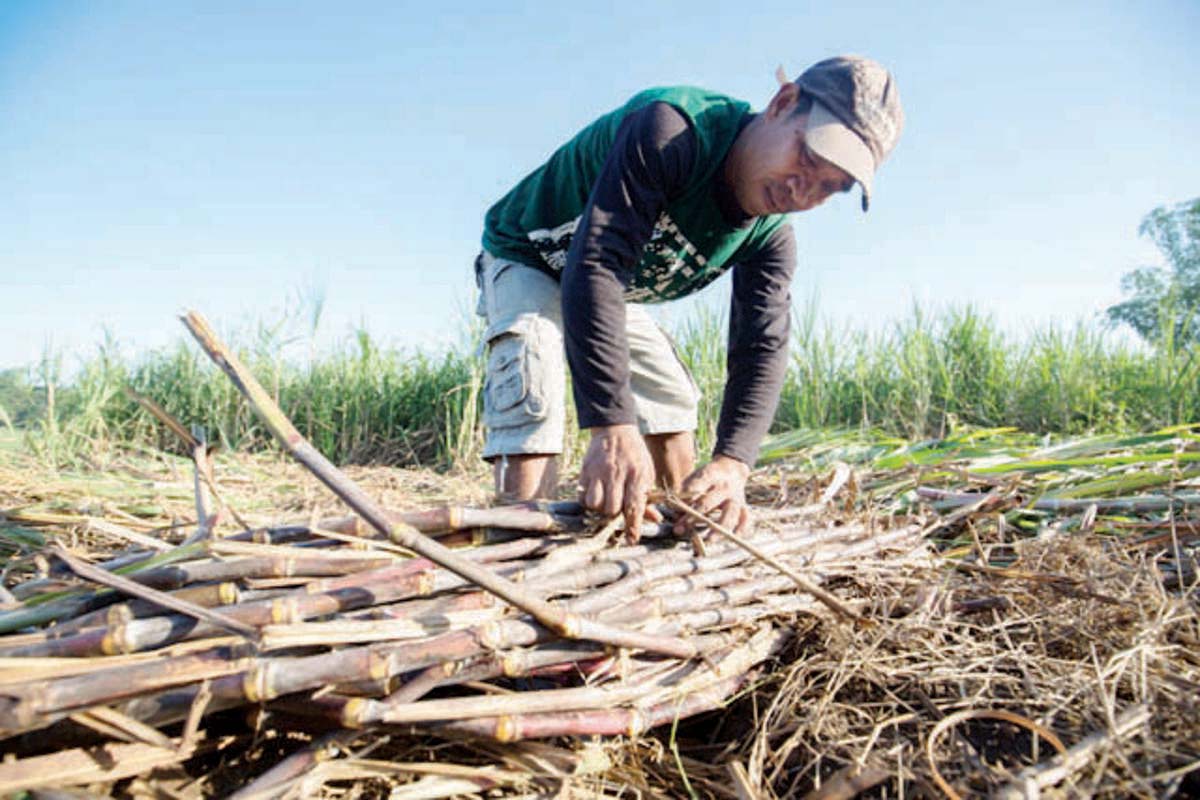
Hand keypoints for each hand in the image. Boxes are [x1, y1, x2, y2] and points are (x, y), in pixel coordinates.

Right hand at [578, 424, 657, 539]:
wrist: (614, 430)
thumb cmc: (634, 455)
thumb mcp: (647, 472)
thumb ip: (647, 497)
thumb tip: (655, 520)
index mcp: (637, 475)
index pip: (634, 506)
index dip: (633, 526)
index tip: (631, 540)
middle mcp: (617, 475)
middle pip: (612, 509)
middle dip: (615, 515)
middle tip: (618, 508)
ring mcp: (599, 473)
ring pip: (595, 504)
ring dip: (601, 508)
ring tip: (606, 502)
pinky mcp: (585, 471)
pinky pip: (583, 497)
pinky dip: (588, 502)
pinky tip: (595, 496)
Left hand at [675, 455, 751, 534]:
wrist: (731, 468)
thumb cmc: (707, 477)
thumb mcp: (694, 476)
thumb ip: (684, 492)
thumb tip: (675, 512)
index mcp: (710, 475)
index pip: (695, 487)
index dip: (684, 498)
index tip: (674, 508)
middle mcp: (724, 487)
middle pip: (708, 504)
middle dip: (693, 517)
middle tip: (679, 530)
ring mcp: (735, 498)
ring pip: (729, 514)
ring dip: (718, 529)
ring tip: (708, 541)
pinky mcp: (743, 506)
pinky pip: (745, 519)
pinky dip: (740, 529)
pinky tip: (732, 538)